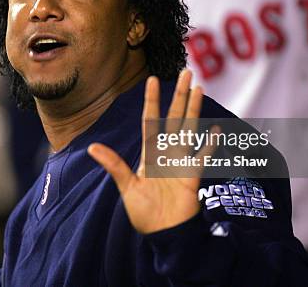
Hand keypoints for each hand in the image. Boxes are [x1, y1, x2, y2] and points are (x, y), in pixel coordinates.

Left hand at [88, 70, 217, 233]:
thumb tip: (91, 148)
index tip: (151, 79)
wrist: (162, 234)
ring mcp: (181, 161)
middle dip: (179, 95)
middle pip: (174, 117)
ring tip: (199, 88)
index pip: (151, 120)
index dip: (151, 100)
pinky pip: (202, 156)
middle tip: (186, 73)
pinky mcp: (193, 175)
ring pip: (189, 128)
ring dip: (194, 109)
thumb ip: (114, 165)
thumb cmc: (143, 213)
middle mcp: (166, 153)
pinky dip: (209, 144)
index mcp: (149, 154)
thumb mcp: (126, 187)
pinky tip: (216, 129)